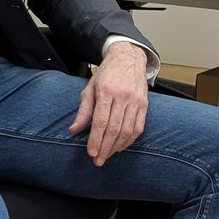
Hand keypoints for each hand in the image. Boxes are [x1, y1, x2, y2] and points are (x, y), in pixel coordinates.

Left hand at [69, 43, 148, 165]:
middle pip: (114, 129)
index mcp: (106, 91)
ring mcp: (135, 100)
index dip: (95, 139)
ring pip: (127, 130)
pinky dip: (129, 140)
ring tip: (107, 155)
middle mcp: (122, 96)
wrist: (128, 57)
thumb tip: (74, 130)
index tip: (91, 153)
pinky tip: (120, 147)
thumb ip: (83, 110)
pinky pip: (138, 127)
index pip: (100, 121)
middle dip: (105, 148)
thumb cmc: (107, 73)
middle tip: (98, 160)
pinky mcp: (144, 104)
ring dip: (116, 147)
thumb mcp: (90, 88)